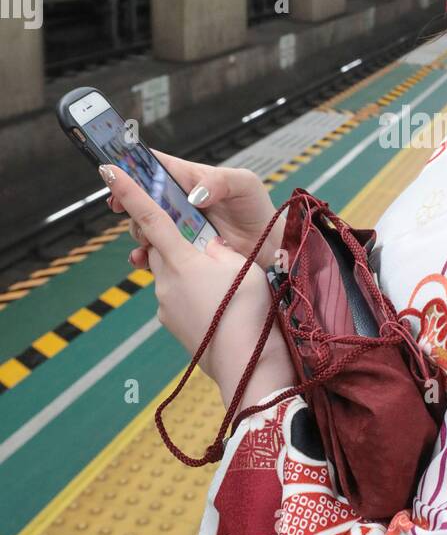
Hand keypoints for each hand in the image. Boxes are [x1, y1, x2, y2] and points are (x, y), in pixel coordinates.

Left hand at [101, 163, 291, 408]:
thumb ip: (216, 247)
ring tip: (219, 283)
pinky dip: (190, 293)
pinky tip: (214, 304)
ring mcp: (165, 305)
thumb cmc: (250, 310)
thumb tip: (202, 243)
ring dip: (185, 269)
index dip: (128, 191)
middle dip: (172, 239)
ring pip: (168, 273)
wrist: (248, 364)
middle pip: (158, 247)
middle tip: (202, 242)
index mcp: (181, 260)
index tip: (107, 170)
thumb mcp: (241, 265)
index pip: (150, 217)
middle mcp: (165, 282)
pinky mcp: (171, 324)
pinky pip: (175, 297)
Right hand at [108, 148, 282, 272]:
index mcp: (191, 179)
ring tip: (144, 238)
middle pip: (144, 199)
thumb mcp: (244, 184)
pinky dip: (144, 257)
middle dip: (130, 203)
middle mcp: (180, 203)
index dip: (134, 168)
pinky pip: (156, 253)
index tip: (117, 175)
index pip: (156, 167)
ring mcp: (180, 228)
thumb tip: (195, 194)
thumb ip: (220, 182)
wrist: (269, 247)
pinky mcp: (182, 251)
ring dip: (137, 231)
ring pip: (146, 226)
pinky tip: (141, 260)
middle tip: (123, 209)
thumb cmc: (257, 208)